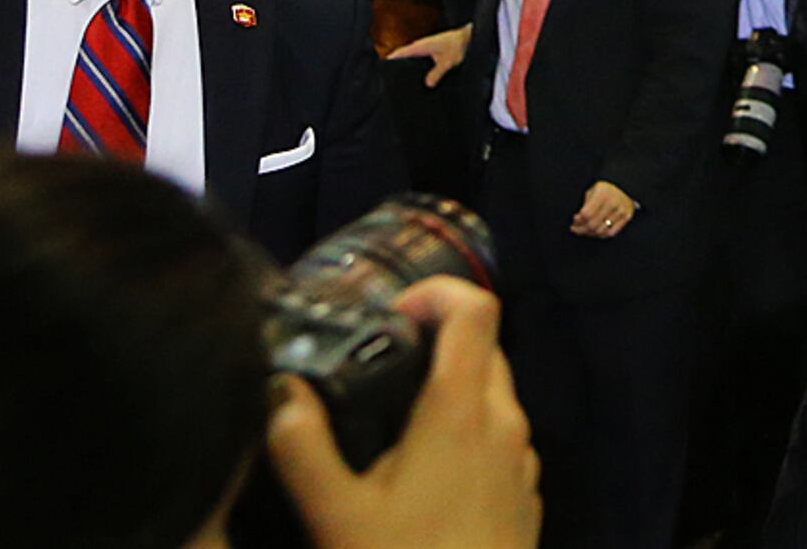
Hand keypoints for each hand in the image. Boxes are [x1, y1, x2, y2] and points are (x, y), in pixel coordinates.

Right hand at [263, 277, 537, 548]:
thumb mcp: (335, 515)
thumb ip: (302, 447)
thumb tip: (282, 391)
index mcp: (463, 412)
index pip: (476, 308)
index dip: (436, 291)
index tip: (390, 311)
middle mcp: (505, 424)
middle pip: (484, 348)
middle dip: (434, 342)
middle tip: (376, 366)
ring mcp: (521, 460)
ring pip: (493, 395)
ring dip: (448, 390)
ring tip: (387, 424)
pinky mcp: (524, 494)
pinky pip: (499, 439)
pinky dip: (464, 433)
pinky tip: (417, 477)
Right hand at [392, 27, 468, 87]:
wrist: (468, 35)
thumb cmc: (458, 44)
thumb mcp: (448, 61)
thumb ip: (438, 72)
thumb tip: (428, 84)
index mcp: (420, 46)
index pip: (399, 53)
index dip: (389, 61)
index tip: (382, 71)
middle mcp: (420, 46)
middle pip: (402, 57)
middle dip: (395, 67)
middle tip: (390, 81)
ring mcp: (425, 48)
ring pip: (410, 58)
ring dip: (406, 66)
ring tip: (402, 82)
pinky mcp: (431, 51)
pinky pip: (418, 59)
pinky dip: (415, 66)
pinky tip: (418, 78)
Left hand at [568, 179, 637, 237]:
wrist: (626, 185)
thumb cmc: (606, 189)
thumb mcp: (593, 191)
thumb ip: (585, 205)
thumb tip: (578, 221)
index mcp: (602, 193)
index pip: (586, 214)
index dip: (577, 220)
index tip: (575, 219)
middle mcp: (613, 202)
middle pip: (592, 224)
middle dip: (581, 229)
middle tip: (576, 228)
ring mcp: (621, 211)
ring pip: (601, 231)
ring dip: (590, 233)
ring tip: (585, 230)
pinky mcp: (627, 217)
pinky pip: (611, 233)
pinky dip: (601, 235)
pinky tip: (595, 231)